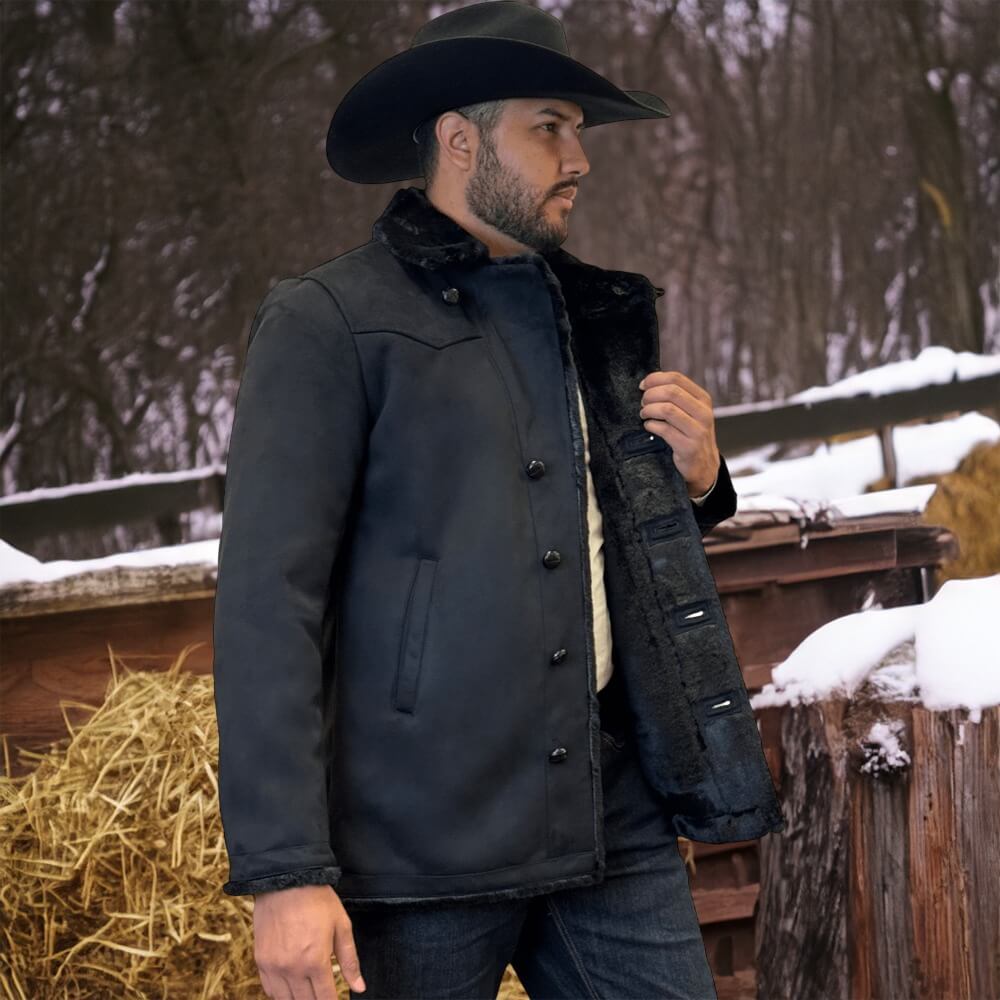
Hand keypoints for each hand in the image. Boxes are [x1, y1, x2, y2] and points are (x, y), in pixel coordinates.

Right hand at [253, 884, 365, 997]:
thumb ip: (350, 960)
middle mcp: (293, 969)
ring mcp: (274, 966)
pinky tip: (291, 987)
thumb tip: (360, 987)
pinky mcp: (261, 961)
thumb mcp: (341, 926)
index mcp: (316, 961)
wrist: (286, 881)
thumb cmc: (317, 900)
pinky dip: (281, 993)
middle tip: (323, 994)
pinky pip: (270, 989)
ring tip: (309, 993)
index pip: (325, 998)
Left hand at [638, 370, 719, 496]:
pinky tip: (649, 427)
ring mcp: (698, 431)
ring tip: (644, 415)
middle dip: (650, 395)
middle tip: (642, 403)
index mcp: (703, 399)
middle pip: (671, 392)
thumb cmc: (691, 435)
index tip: (643, 386)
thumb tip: (649, 383)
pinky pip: (664, 430)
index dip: (655, 379)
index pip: (676, 378)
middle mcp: (703, 413)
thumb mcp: (691, 411)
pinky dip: (651, 426)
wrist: (704, 466)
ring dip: (649, 410)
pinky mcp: (689, 447)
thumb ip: (675, 396)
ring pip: (667, 409)